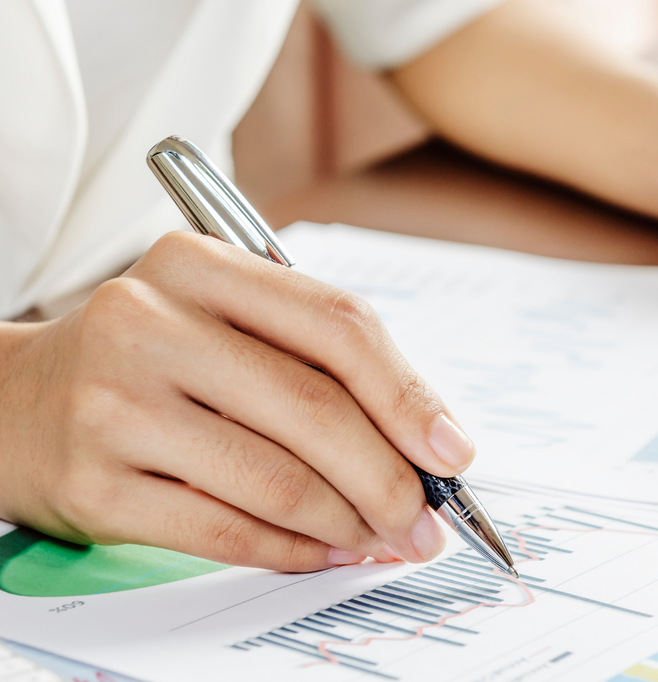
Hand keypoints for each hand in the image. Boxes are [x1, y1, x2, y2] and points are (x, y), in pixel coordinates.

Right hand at [0, 232, 475, 571]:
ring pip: (276, 480)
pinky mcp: (95, 483)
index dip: (409, 395)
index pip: (337, 324)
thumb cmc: (153, 359)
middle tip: (426, 520)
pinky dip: (292, 551)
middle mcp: (151, 324)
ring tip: (382, 539)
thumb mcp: (225, 322)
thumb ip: (316, 361)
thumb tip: (426, 441)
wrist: (17, 400)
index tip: (453, 451)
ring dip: (349, 522)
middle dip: (389, 478)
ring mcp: (115, 404)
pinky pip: (224, 531)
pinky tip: (325, 553)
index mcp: (199, 265)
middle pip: (315, 408)